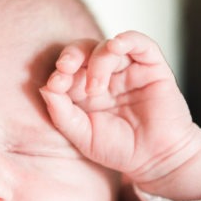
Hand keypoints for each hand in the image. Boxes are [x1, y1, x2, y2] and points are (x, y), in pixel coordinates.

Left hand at [40, 30, 200, 185]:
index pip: (68, 70)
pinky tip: (116, 44)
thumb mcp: (82, 135)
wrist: (155, 160)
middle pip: (85, 51)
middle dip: (72, 55)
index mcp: (85, 90)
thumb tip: (45, 88)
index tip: (55, 84)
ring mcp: (129, 70)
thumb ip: (61, 113)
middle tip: (66, 67)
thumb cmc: (119, 149)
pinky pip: (141, 44)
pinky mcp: (153, 67)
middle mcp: (106, 76)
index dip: (59, 72)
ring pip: (108, 48)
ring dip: (98, 62)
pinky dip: (127, 39)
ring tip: (96, 88)